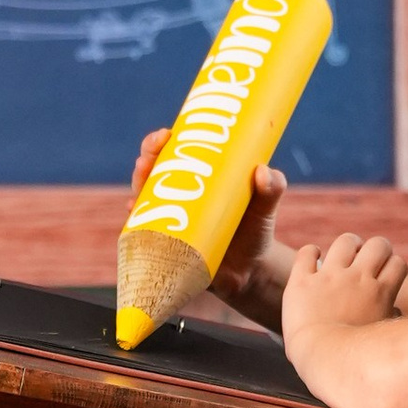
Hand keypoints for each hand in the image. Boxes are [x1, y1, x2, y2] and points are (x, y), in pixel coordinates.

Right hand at [127, 128, 289, 318]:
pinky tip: (134, 212)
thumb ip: (272, 188)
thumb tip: (262, 172)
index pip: (174, 153)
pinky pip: (144, 233)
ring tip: (143, 178)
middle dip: (146, 159)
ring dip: (137, 186)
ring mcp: (169, 222)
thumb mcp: (265, 207)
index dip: (162, 141)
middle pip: (152, 172)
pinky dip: (136, 221)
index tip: (167, 134)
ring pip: (143, 198)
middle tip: (151, 156)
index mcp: (198, 179)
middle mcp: (178, 197)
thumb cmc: (255, 232)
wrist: (250, 272)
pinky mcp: (166, 247)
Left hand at [280, 230, 407, 378]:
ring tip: (343, 254)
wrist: (319, 360)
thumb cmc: (353, 358)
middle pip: (379, 244)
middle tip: (366, 261)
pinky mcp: (302, 281)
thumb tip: (396, 312)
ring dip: (347, 245)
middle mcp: (358, 279)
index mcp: (380, 294)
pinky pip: (307, 252)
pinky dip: (310, 252)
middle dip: (376, 249)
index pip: (398, 264)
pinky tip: (312, 258)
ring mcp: (329, 277)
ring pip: (346, 241)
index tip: (384, 275)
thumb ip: (389, 320)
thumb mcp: (382, 339)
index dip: (392, 266)